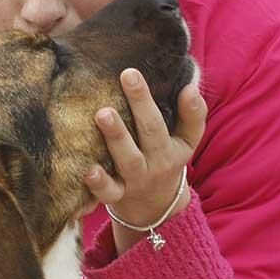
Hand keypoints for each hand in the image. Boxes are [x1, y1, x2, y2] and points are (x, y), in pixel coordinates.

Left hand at [85, 68, 206, 254]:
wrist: (154, 207)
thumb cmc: (164, 159)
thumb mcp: (185, 142)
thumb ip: (191, 114)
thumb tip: (190, 86)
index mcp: (174, 146)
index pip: (180, 121)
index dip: (179, 102)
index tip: (140, 71)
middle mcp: (157, 162)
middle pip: (152, 132)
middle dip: (141, 103)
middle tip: (128, 76)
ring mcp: (136, 179)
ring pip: (129, 159)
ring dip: (117, 136)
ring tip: (103, 113)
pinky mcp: (117, 196)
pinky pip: (109, 192)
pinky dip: (99, 184)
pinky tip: (88, 170)